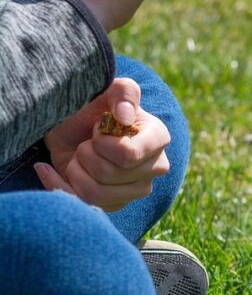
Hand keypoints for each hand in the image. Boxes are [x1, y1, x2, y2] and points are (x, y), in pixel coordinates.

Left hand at [36, 78, 170, 211]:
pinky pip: (84, 204)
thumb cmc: (93, 106)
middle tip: (86, 142)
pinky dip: (59, 185)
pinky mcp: (117, 204)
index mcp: (158, 139)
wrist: (72, 127)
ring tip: (77, 156)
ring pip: (96, 193)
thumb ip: (123, 92)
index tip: (98, 128)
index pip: (128, 155)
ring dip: (75, 171)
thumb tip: (125, 115)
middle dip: (85, 154)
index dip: (103, 143)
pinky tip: (51, 170)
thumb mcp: (106, 89)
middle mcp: (155, 167)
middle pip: (109, 174)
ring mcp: (138, 189)